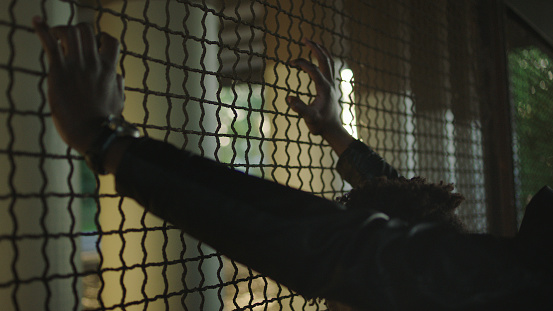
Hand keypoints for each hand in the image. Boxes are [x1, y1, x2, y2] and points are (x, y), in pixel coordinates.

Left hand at [33, 17, 123, 153]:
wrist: (93, 134)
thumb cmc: (105, 121)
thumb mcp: (119, 101)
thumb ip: (118, 85)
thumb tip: (117, 76)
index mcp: (110, 69)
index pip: (110, 41)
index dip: (101, 38)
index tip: (94, 45)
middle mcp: (95, 63)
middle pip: (87, 30)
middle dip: (78, 31)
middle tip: (69, 41)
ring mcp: (77, 66)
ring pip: (71, 31)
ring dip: (61, 30)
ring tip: (54, 36)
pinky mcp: (59, 71)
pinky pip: (50, 43)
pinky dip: (42, 30)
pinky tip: (36, 22)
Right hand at [287, 39, 352, 154]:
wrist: (333, 129)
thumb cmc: (320, 124)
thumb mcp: (309, 118)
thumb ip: (299, 108)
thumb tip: (289, 98)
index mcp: (324, 88)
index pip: (313, 69)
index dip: (301, 63)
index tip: (290, 63)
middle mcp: (330, 83)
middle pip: (324, 59)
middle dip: (314, 48)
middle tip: (304, 39)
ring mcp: (332, 84)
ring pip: (329, 62)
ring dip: (321, 51)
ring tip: (311, 43)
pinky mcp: (332, 87)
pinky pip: (330, 67)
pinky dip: (324, 59)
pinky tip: (317, 58)